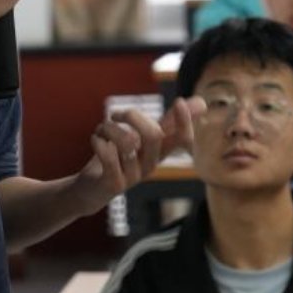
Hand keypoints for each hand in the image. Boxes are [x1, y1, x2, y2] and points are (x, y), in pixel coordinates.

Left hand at [71, 95, 202, 212]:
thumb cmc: (119, 159)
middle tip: (115, 114)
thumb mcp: (143, 138)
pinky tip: (95, 140)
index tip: (179, 101)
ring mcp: (133, 177)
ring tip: (101, 130)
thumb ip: (168, 122)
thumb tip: (201, 102)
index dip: (185, 122)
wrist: (90, 190)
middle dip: (133, 116)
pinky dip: (98, 141)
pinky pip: (109, 156)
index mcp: (159, 153)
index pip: (182, 140)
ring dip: (108, 128)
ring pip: (127, 141)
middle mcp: (150, 165)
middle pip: (154, 135)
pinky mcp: (114, 184)